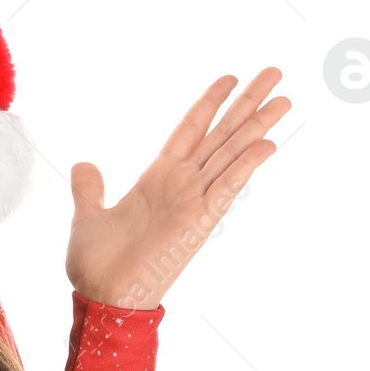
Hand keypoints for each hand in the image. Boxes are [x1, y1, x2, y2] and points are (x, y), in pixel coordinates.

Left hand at [66, 67, 290, 309]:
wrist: (102, 297)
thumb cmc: (97, 265)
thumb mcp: (87, 216)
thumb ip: (90, 188)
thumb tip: (85, 164)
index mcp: (156, 180)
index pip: (189, 130)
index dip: (208, 104)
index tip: (230, 78)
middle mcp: (181, 185)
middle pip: (221, 134)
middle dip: (247, 104)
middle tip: (274, 73)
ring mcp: (193, 202)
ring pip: (231, 154)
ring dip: (258, 126)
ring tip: (285, 98)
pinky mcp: (198, 223)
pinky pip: (226, 188)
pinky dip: (246, 166)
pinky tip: (268, 142)